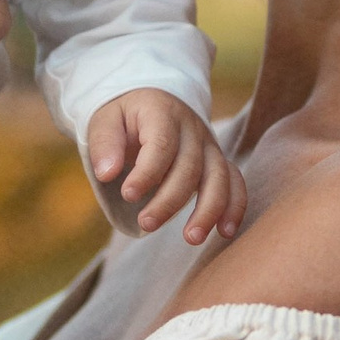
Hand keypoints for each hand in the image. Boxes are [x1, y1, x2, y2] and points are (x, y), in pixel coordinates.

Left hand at [86, 90, 245, 246]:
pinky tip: (224, 232)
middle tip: (146, 224)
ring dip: (208, 210)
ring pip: (218, 177)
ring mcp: (209, 145)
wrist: (152, 102)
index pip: (161, 144)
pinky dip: (234, 206)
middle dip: (169, 201)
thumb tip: (107, 174)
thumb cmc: (125, 117)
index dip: (147, 173)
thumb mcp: (104, 120)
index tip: (128, 195)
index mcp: (162, 112)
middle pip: (189, 167)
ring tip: (191, 238)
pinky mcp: (217, 161)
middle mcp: (192, 128)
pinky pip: (235, 182)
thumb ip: (104, 144)